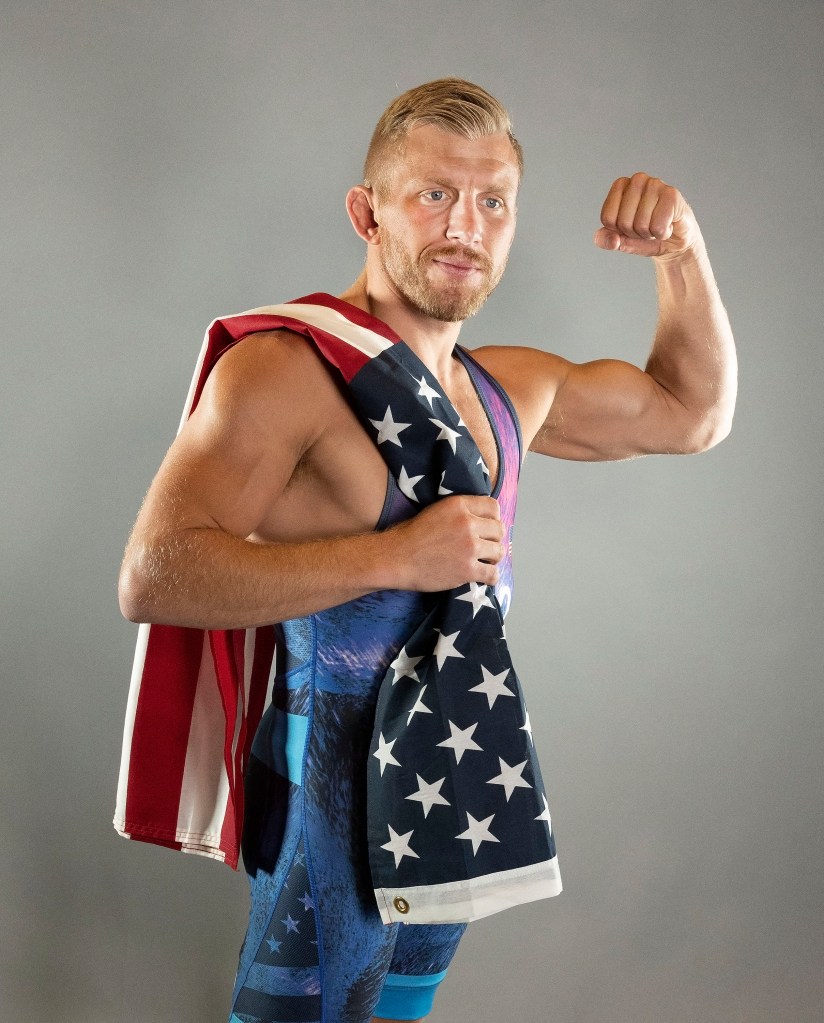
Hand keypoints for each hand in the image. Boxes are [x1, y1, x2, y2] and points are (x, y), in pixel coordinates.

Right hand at [388, 495, 504, 591]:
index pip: (493, 507)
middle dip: (493, 539)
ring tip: (482, 561)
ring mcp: (469, 547)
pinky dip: (490, 577)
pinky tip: (482, 576)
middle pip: (499, 530)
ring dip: (492, 558)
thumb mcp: (437, 510)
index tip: (486, 527)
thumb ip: (460, 511)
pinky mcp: (468, 570)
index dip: (493, 518)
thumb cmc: (411, 535)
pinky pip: (493, 574)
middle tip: (484, 547)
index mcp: (459, 505)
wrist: (396, 558)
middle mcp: (468, 523)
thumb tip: (481, 519)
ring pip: (498, 552)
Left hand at [594, 172, 698, 259]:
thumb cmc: (646, 235)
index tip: (630, 227)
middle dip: (635, 233)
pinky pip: (657, 227)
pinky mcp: (672, 194)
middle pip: (623, 222)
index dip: (619, 231)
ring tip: (658, 226)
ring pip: (641, 225)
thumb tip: (613, 241)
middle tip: (647, 227)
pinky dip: (662, 234)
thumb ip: (607, 240)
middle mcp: (637, 180)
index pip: (608, 218)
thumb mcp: (621, 241)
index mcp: (620, 186)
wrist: (675, 241)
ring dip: (650, 234)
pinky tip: (668, 225)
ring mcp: (655, 184)